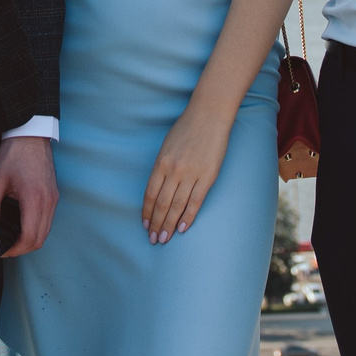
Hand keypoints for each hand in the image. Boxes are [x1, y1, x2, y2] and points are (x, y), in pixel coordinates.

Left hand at [0, 136, 58, 256]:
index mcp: (33, 198)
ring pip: (45, 233)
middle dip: (21, 250)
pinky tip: (22, 228)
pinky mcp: (54, 196)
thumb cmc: (13, 154)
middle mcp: (48, 202)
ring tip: (12, 241)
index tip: (1, 251)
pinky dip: (36, 231)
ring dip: (30, 242)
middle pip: (39, 240)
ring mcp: (54, 200)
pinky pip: (48, 222)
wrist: (30, 135)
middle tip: (4, 249)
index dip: (14, 250)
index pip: (28, 237)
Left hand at [142, 102, 233, 243]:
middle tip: (153, 239)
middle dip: (156, 224)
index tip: (145, 225)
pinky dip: (188, 216)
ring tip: (165, 238)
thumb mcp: (167, 146)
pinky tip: (182, 228)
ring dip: (169, 224)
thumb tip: (159, 190)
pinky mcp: (207, 176)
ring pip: (177, 206)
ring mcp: (191, 174)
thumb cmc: (187, 128)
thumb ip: (163, 167)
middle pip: (162, 204)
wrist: (209, 115)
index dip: (147, 212)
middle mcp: (174, 170)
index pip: (150, 194)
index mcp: (161, 163)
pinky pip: (195, 201)